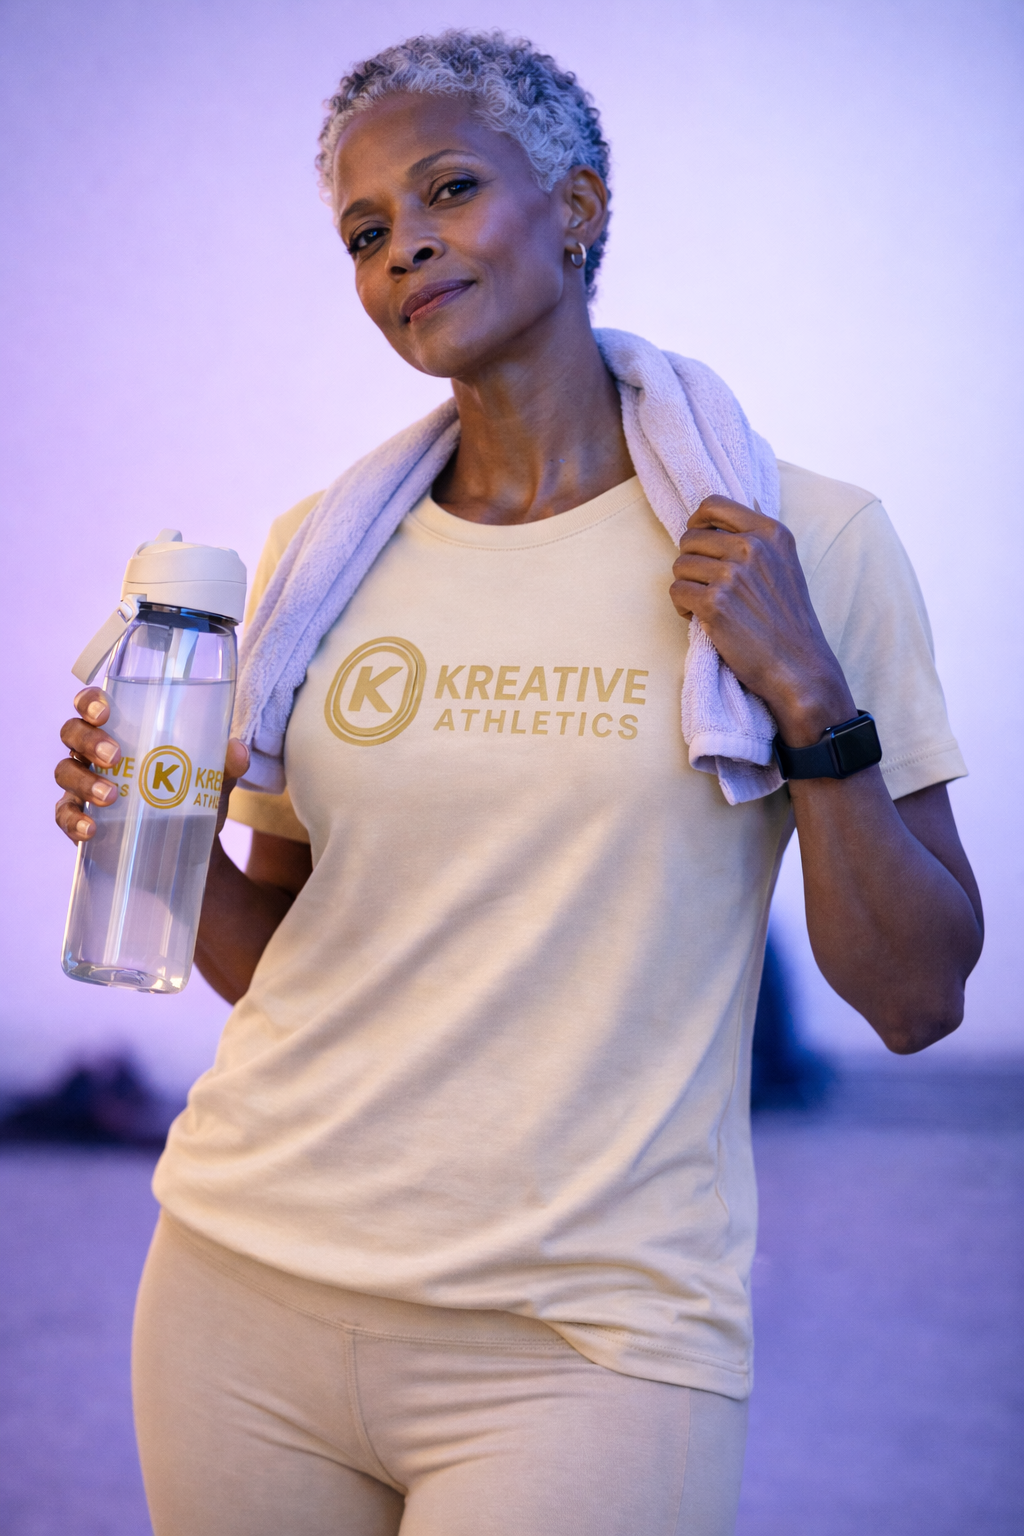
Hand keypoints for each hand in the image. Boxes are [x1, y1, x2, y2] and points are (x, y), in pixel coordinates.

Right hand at [54, 687, 249, 842]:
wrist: (188, 850)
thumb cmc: (192, 797)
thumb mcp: (213, 780)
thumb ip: (226, 764)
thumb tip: (237, 751)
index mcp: (121, 730)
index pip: (93, 704)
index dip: (90, 701)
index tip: (104, 711)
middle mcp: (93, 753)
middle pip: (72, 733)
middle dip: (88, 740)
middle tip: (115, 756)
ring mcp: (82, 786)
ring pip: (65, 772)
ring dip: (84, 782)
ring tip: (110, 797)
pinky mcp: (79, 820)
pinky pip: (64, 816)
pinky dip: (74, 822)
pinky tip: (91, 830)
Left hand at [670, 496, 854, 746]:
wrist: (799, 665)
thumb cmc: (787, 621)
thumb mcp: (784, 566)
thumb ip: (756, 542)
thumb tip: (713, 525)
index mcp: (771, 532)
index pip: (712, 504)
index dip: (696, 523)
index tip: (699, 544)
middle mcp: (752, 547)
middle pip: (690, 538)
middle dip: (691, 563)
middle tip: (706, 587)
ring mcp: (733, 574)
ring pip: (679, 566)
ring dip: (686, 587)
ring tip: (706, 606)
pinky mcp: (715, 603)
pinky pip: (676, 592)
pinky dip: (682, 608)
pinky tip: (701, 620)